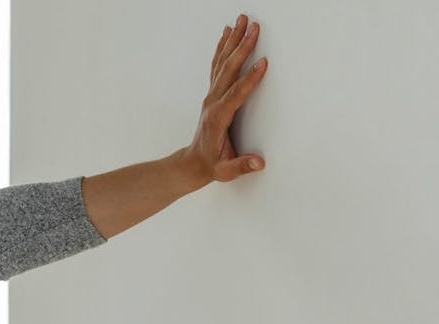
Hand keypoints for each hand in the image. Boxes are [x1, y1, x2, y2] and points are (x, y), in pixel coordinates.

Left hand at [183, 14, 267, 183]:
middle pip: (228, 71)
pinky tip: (227, 33)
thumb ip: (241, 166)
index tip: (262, 63)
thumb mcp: (226, 171)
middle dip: (242, 48)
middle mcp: (212, 103)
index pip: (235, 95)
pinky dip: (222, 48)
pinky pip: (217, 66)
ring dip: (233, 41)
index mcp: (218, 118)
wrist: (193, 163)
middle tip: (254, 27)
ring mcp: (211, 96)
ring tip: (242, 20)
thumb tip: (259, 163)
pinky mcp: (212, 93)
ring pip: (222, 63)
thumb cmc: (211, 165)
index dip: (249, 79)